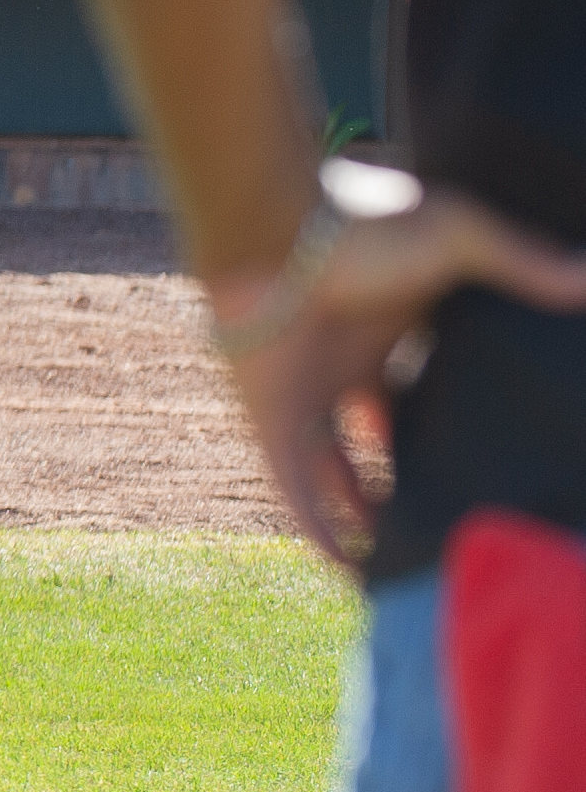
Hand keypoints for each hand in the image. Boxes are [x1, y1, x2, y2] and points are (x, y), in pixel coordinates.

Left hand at [219, 163, 585, 566]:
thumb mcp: (456, 237)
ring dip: (362, 517)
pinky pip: (295, 489)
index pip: (408, 394)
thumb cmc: (355, 220)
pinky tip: (348, 571)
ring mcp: (302, 397)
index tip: (476, 464)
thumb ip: (521, 261)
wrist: (271, 223)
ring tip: (406, 567)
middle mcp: (337, 370)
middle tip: (447, 529)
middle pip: (370, 443)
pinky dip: (319, 529)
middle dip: (398, 482)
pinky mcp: (270, 419)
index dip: (437, 429)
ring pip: (333, 475)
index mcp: (377, 335)